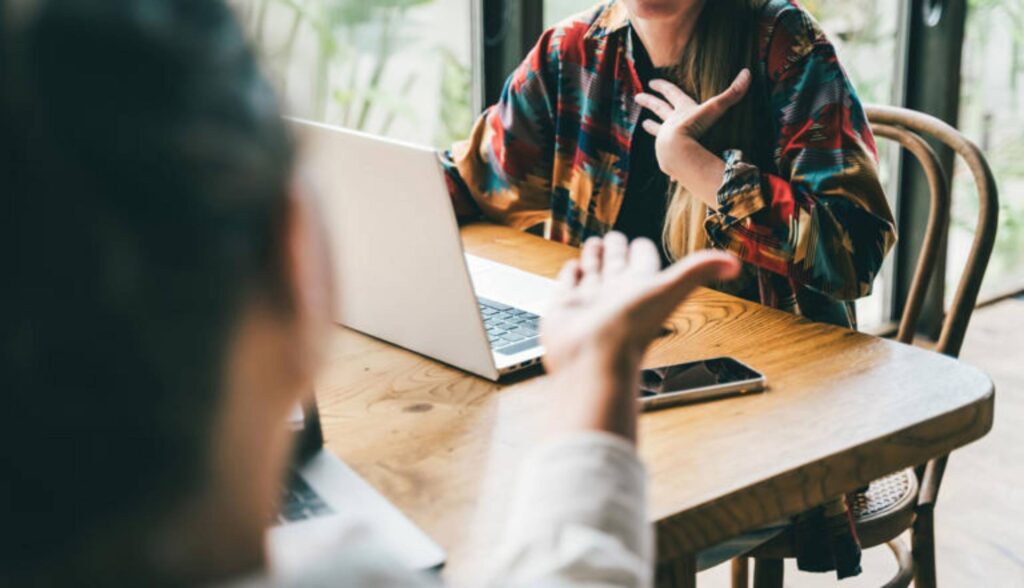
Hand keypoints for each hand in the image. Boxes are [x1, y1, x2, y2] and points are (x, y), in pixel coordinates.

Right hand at [540, 232, 739, 440]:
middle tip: (614, 237)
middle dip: (615, 249)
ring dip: (593, 257)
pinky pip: (568, 285)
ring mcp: (589, 301)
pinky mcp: (564, 308)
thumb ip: (698, 270)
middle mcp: (615, 294)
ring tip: (594, 244)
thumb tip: (735, 263)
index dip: (643, 250)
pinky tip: (574, 267)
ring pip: (593, 272)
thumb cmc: (630, 329)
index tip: (641, 242)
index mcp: (641, 287)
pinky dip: (571, 274)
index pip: (643, 262)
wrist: (592, 358)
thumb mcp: (669, 290)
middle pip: (616, 265)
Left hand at [634, 69, 750, 181]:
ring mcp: (665, 141)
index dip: (663, 87)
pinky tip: (662, 158)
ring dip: (651, 126)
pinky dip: (664, 155)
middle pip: (658, 109)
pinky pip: (664, 155)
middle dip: (649, 101)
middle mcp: (670, 124)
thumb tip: (747, 72)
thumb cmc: (694, 128)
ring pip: (657, 131)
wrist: (677, 153)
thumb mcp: (714, 109)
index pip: (671, 94)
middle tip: (637, 97)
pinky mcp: (665, 157)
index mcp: (681, 111)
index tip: (651, 82)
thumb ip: (731, 94)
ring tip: (644, 124)